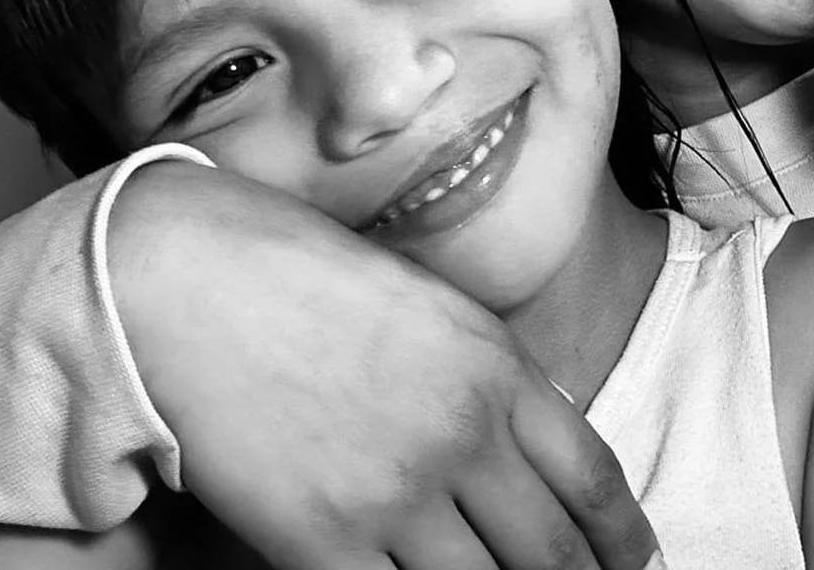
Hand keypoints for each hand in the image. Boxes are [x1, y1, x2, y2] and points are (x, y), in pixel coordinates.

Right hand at [109, 161, 661, 569]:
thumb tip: (529, 443)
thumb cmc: (295, 273)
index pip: (592, 477)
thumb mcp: (425, 303)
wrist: (181, 276)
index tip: (633, 563)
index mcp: (495, 364)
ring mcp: (394, 491)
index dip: (621, 538)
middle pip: (551, 551)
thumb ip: (485, 374)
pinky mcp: (321, 538)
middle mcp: (462, 433)